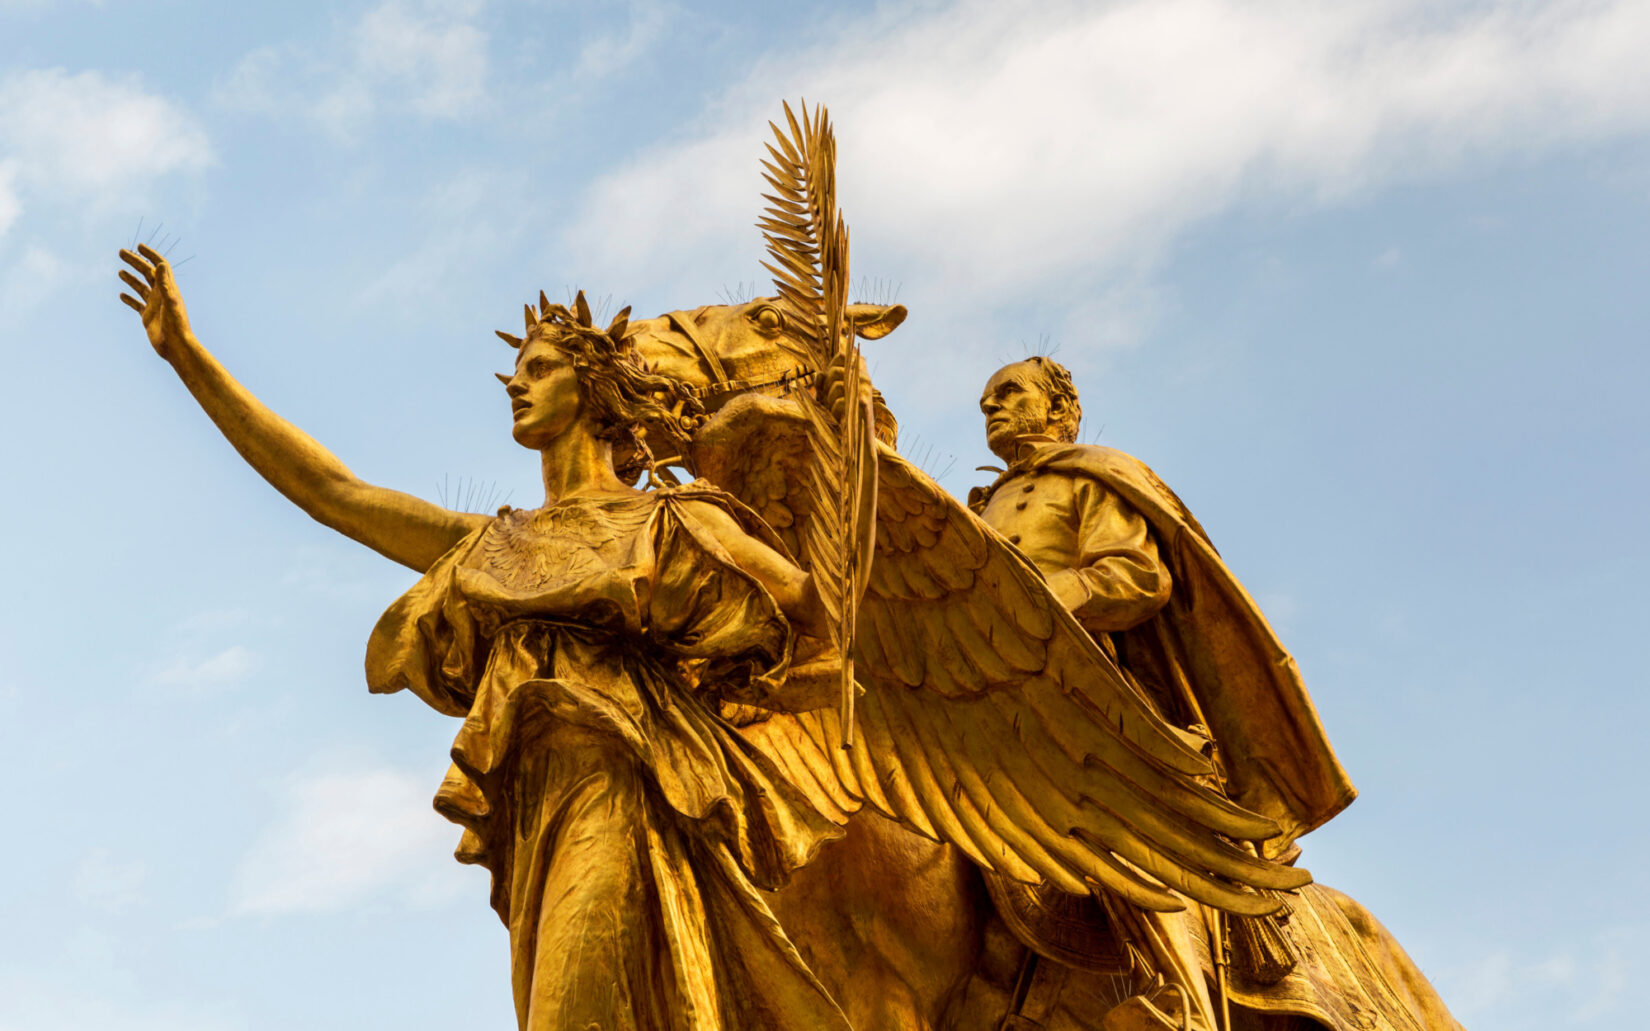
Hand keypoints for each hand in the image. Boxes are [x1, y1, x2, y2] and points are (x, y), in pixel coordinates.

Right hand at [118, 243, 193, 361]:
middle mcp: (161, 295)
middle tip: (121, 252)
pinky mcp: (148, 316)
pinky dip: (129, 298)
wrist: (176, 347)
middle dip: (135, 262)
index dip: (150, 255)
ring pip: (140, 287)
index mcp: (168, 289)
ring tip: (120, 270)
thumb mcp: (170, 302)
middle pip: (147, 273)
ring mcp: (154, 305)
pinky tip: (121, 295)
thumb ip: (166, 284)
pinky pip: (137, 304)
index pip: (159, 266)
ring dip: (131, 278)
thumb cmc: (176, 326)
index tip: (139, 246)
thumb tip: (161, 264)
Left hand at [818, 351, 872, 427]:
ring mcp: (865, 389)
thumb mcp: (828, 395)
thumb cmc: (842, 414)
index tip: (827, 383)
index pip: (841, 356)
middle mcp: (864, 377)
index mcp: (858, 372)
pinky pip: (839, 402)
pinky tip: (841, 417)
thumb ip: (823, 383)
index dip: (829, 367)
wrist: (858, 437)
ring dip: (830, 401)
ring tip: (835, 410)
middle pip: (834, 371)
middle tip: (829, 400)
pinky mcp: (864, 403)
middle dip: (826, 387)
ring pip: (836, 386)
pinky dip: (835, 411)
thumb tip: (819, 375)